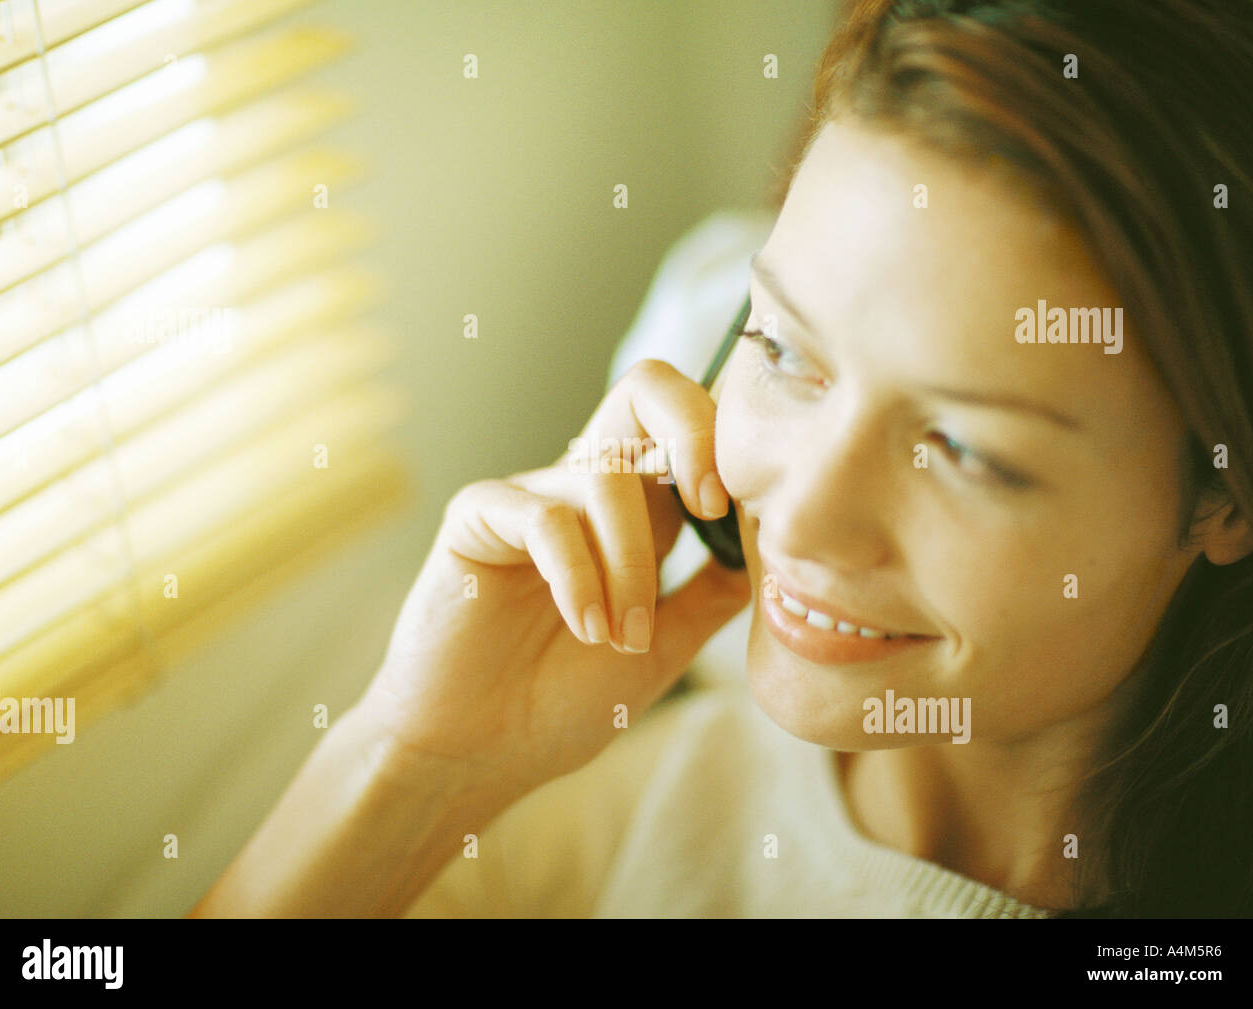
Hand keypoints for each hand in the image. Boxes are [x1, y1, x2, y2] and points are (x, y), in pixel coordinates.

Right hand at [363, 359, 751, 801]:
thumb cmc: (560, 703)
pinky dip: (578, 575)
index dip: (732, 445)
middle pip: (647, 390)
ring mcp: (531, 496)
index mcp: (639, 511)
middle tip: (712, 504)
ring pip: (604, 474)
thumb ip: (712, 593)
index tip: (758, 509)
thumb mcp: (664, 647)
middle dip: (694, 431)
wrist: (477, 753)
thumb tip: (775, 547)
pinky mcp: (479, 518)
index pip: (691, 428)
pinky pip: (545, 517)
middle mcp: (587, 488)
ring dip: (630, 562)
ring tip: (623, 636)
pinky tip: (585, 628)